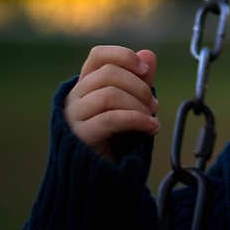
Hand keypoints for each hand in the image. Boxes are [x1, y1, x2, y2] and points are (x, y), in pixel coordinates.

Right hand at [64, 46, 159, 162]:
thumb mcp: (133, 105)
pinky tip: (151, 127)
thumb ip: (140, 80)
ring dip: (138, 104)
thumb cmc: (117, 137)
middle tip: (154, 105)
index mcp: (87, 84)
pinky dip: (136, 119)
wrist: (100, 174)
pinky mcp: (80, 136)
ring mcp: (74, 116)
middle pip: (109, 74)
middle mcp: (75, 96)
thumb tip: (148, 54)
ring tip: (152, 118)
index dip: (123, 56)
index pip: (98, 55)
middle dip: (140, 87)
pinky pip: (110, 118)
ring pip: (109, 94)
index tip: (145, 70)